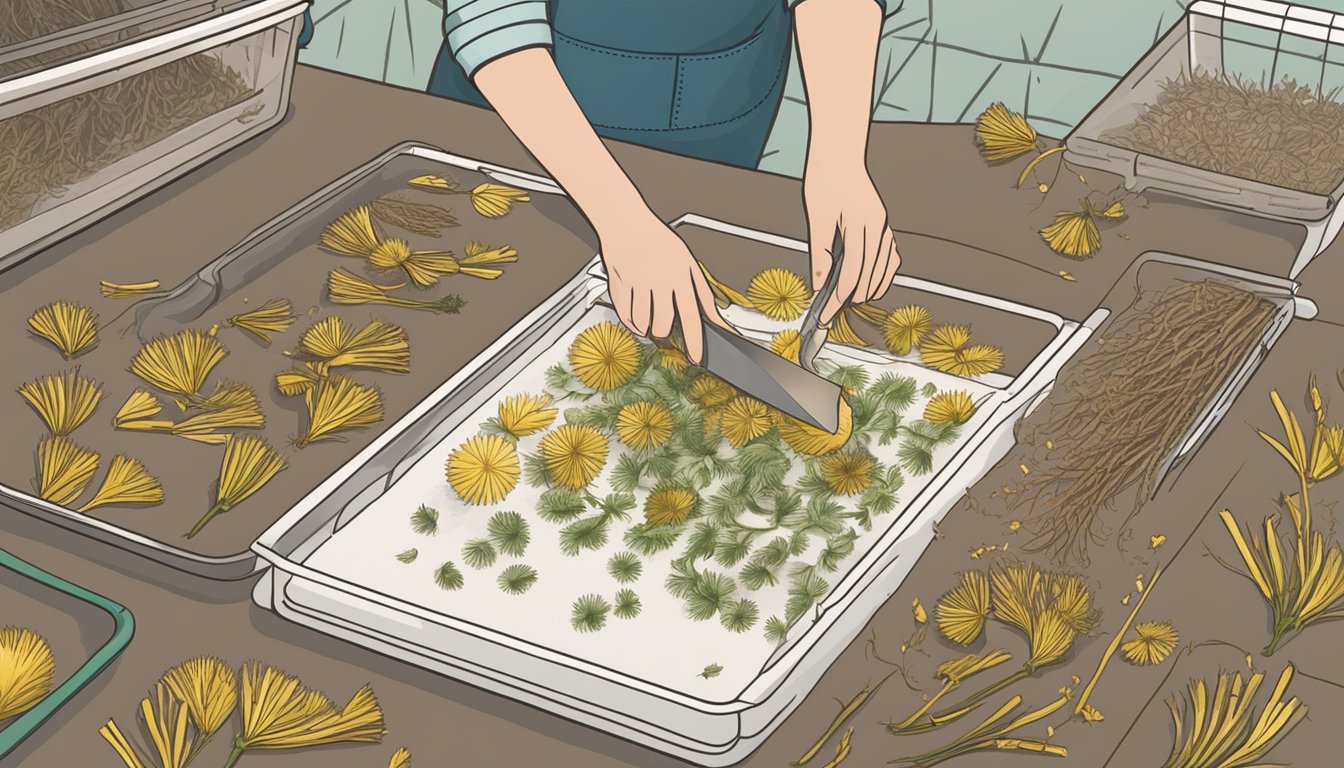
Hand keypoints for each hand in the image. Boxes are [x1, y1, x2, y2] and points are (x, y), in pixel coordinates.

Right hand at [598, 210, 727, 363]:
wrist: (625, 221)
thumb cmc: (658, 239)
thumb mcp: (688, 262)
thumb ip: (702, 292)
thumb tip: (715, 318)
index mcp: (680, 275)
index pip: (691, 317)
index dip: (694, 342)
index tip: (696, 357)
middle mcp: (659, 280)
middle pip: (662, 325)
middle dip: (663, 333)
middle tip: (663, 328)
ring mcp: (637, 282)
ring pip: (641, 323)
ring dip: (645, 328)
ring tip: (647, 319)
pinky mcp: (619, 284)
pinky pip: (624, 314)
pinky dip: (629, 321)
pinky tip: (634, 316)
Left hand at [803, 163, 899, 323]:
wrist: (839, 153)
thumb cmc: (826, 178)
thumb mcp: (816, 219)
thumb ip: (819, 255)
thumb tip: (818, 284)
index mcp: (861, 225)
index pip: (851, 274)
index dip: (838, 298)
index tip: (827, 313)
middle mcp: (878, 227)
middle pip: (870, 276)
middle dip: (852, 297)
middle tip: (833, 309)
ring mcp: (885, 226)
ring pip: (885, 270)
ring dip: (868, 288)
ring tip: (848, 299)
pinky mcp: (884, 225)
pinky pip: (890, 257)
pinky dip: (880, 273)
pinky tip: (867, 281)